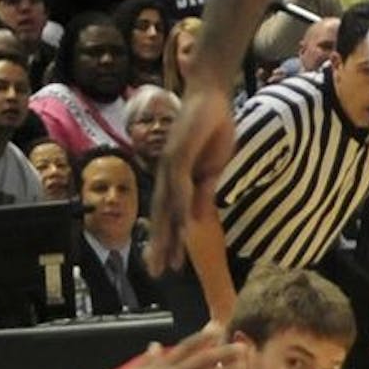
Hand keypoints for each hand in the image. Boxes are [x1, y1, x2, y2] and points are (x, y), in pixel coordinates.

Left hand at [146, 87, 238, 274]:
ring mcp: (171, 165)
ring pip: (167, 207)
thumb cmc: (212, 128)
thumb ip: (205, 191)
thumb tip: (197, 218)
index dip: (168, 241)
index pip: (169, 217)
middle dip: (159, 246)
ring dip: (167, 235)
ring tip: (167, 259)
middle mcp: (167, 175)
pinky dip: (180, 207)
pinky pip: (180, 185)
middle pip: (161, 217)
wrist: (211, 94)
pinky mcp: (178, 153)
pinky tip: (181, 226)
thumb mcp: (213, 168)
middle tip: (155, 273)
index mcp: (176, 181)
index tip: (168, 266)